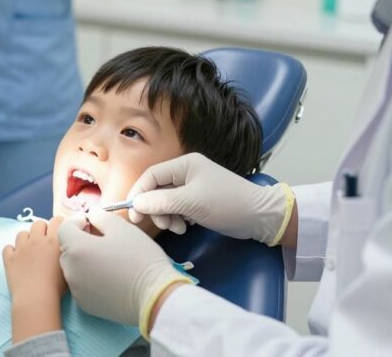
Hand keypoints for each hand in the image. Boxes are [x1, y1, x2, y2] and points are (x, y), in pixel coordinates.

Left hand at [3, 217, 66, 343]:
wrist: (36, 298)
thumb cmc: (57, 286)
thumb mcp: (67, 265)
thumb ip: (66, 251)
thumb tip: (66, 246)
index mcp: (53, 241)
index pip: (56, 221)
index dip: (58, 223)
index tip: (60, 228)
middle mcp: (36, 240)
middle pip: (38, 224)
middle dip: (42, 229)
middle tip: (44, 240)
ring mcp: (20, 248)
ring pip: (21, 233)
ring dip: (26, 239)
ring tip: (29, 250)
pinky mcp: (9, 258)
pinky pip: (8, 248)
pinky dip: (12, 251)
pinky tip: (16, 259)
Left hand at [57, 209, 191, 332]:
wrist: (154, 296)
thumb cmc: (139, 258)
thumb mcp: (121, 228)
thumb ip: (100, 216)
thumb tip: (91, 215)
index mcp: (76, 249)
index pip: (65, 229)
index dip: (78, 221)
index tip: (93, 222)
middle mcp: (70, 271)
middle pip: (67, 249)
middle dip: (80, 240)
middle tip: (101, 238)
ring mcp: (76, 290)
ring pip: (73, 268)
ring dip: (84, 259)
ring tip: (106, 259)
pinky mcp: (85, 305)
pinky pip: (81, 285)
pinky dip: (89, 278)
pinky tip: (108, 277)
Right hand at [127, 153, 293, 245]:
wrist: (260, 217)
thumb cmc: (227, 203)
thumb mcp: (191, 203)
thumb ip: (161, 202)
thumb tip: (135, 203)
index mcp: (185, 165)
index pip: (151, 176)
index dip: (138, 193)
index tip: (131, 212)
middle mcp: (186, 173)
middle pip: (157, 190)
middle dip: (155, 208)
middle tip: (158, 224)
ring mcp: (193, 187)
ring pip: (166, 202)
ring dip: (167, 216)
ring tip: (178, 228)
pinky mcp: (198, 202)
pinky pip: (177, 209)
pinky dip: (177, 219)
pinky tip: (186, 227)